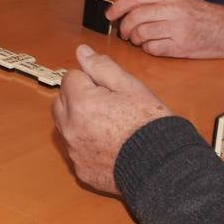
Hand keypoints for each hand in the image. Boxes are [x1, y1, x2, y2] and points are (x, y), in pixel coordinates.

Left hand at [53, 44, 175, 194]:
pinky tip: (109, 146)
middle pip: (61, 102)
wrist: (162, 165)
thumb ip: (102, 67)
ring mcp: (74, 152)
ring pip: (65, 127)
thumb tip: (82, 52)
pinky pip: (76, 150)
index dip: (90, 79)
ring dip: (79, 121)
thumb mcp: (130, 86)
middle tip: (106, 103)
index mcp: (80, 102)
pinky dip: (86, 145)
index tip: (109, 90)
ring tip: (109, 125)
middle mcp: (70, 128)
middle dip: (77, 98)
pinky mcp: (81, 170)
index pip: (70, 77)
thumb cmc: (149, 123)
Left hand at [106, 0, 223, 58]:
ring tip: (141, 40)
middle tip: (126, 33)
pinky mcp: (180, 46)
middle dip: (125, 28)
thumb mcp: (180, 0)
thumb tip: (126, 10)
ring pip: (141, 34)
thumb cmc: (203, 15)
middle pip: (135, 17)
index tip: (110, 15)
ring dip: (136, 40)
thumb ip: (156, 2)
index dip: (118, 6)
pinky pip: (152, 49)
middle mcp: (173, 9)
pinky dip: (148, 49)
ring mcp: (177, 28)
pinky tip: (154, 46)